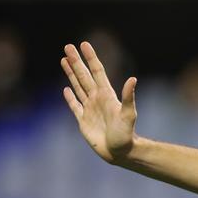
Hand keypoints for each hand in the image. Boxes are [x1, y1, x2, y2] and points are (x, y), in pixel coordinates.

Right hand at [61, 41, 137, 162]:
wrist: (120, 152)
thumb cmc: (126, 134)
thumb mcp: (128, 114)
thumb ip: (129, 97)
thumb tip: (133, 79)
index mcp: (107, 95)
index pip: (97, 71)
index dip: (90, 58)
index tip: (84, 44)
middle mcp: (97, 99)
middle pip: (84, 75)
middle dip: (76, 61)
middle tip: (68, 46)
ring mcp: (90, 108)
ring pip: (78, 86)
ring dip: (71, 74)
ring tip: (64, 60)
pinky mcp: (83, 120)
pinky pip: (74, 105)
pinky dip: (69, 97)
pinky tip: (65, 89)